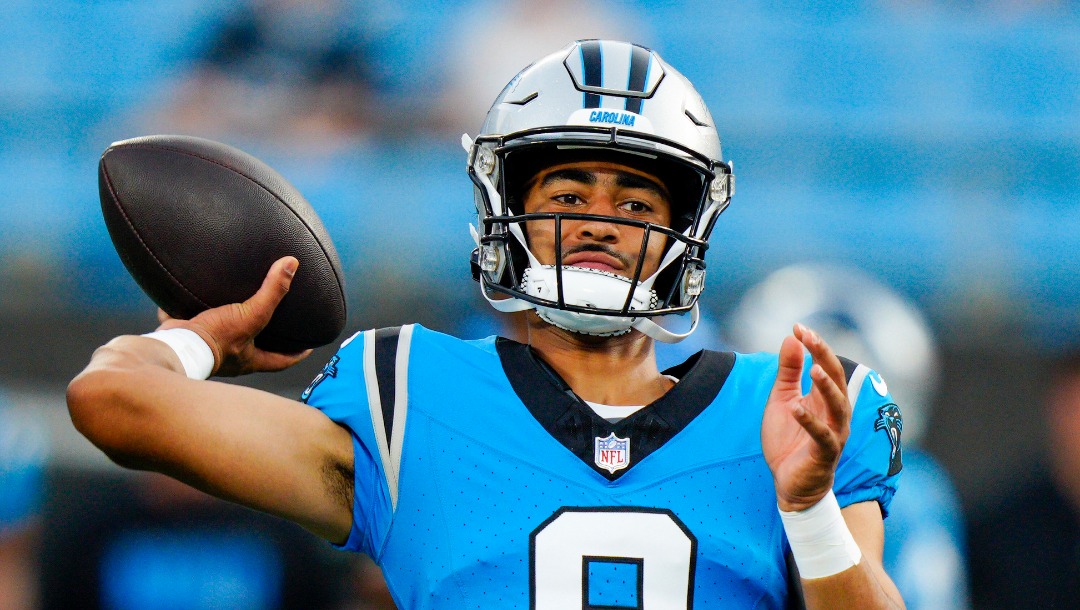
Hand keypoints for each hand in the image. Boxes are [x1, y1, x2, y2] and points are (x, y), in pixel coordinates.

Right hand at [156, 256, 311, 376]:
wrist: (175, 345)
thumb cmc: (215, 339)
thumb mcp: (251, 315)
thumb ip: (272, 291)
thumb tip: (291, 264)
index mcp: (250, 359)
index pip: (282, 361)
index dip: (296, 354)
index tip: (307, 348)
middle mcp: (232, 357)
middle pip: (254, 350)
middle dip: (264, 339)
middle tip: (275, 325)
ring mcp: (210, 347)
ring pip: (226, 334)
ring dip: (231, 321)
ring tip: (239, 303)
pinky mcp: (190, 334)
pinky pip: (195, 320)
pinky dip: (196, 308)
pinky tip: (198, 292)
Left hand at [761, 324, 851, 511]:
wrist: (791, 483)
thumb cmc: (790, 440)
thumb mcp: (782, 399)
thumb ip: (788, 372)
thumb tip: (790, 339)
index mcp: (824, 397)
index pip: (825, 365)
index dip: (814, 345)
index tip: (798, 327)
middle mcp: (834, 412)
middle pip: (835, 379)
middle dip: (823, 356)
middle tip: (808, 336)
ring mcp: (833, 432)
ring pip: (838, 405)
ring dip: (826, 387)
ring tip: (813, 369)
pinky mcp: (825, 453)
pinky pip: (822, 435)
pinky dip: (809, 421)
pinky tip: (796, 408)